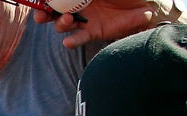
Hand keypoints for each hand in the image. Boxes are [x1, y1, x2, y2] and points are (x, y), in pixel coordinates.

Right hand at [34, 0, 159, 48]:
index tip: (41, 0)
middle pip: (52, 11)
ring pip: (62, 25)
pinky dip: (72, 41)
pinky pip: (78, 38)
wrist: (145, 1)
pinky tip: (68, 41)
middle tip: (41, 15)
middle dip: (43, 13)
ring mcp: (84, 18)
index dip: (44, 0)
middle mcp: (77, 4)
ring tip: (67, 20)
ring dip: (59, 23)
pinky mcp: (93, 32)